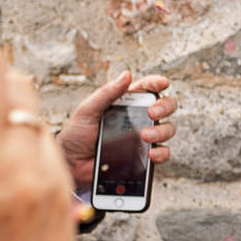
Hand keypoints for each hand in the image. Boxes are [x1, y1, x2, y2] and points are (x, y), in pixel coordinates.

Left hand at [57, 69, 175, 192]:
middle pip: (165, 106)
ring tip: (145, 136)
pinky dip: (161, 153)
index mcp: (125, 103)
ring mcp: (143, 138)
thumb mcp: (87, 110)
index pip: (147, 88)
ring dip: (162, 131)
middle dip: (165, 106)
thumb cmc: (76, 136)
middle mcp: (138, 118)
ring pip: (168, 129)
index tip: (163, 84)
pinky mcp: (144, 156)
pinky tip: (151, 153)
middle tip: (152, 112)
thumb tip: (126, 75)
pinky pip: (162, 153)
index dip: (157, 83)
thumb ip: (106, 93)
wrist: (72, 165)